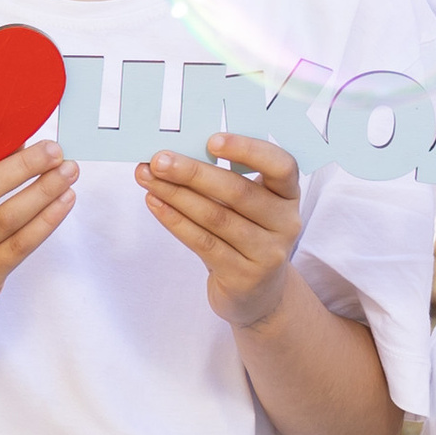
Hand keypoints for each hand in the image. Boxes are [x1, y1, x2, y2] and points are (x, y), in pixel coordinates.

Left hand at [138, 133, 302, 329]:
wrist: (257, 294)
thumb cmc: (246, 235)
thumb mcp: (249, 206)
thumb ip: (224, 181)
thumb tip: (175, 154)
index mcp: (289, 194)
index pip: (281, 166)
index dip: (248, 150)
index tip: (212, 140)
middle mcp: (286, 223)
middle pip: (238, 191)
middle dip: (193, 172)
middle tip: (158, 160)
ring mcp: (267, 253)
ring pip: (216, 217)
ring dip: (176, 195)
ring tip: (147, 178)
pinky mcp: (244, 276)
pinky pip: (203, 242)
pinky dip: (175, 220)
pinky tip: (155, 203)